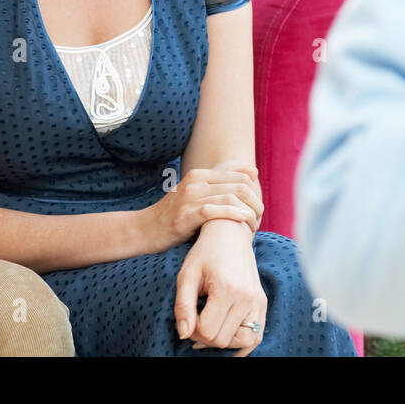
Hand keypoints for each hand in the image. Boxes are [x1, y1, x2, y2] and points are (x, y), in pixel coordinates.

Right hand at [144, 165, 263, 252]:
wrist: (144, 230)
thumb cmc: (172, 216)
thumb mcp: (192, 196)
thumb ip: (215, 188)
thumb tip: (250, 177)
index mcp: (198, 174)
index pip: (236, 173)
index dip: (253, 187)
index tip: (258, 203)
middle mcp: (195, 181)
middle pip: (237, 185)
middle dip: (254, 201)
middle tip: (260, 216)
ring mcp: (190, 197)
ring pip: (231, 196)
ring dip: (248, 210)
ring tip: (254, 223)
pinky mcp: (187, 215)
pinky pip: (216, 211)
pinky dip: (234, 215)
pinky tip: (244, 222)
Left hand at [174, 220, 266, 356]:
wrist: (230, 233)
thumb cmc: (205, 253)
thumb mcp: (186, 275)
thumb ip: (182, 306)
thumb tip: (184, 335)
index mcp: (226, 288)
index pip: (207, 331)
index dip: (192, 330)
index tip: (188, 317)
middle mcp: (246, 297)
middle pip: (223, 340)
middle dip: (205, 336)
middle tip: (196, 320)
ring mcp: (258, 301)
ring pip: (242, 342)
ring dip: (224, 340)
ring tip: (212, 326)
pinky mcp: (262, 302)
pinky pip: (256, 335)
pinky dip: (242, 342)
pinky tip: (228, 335)